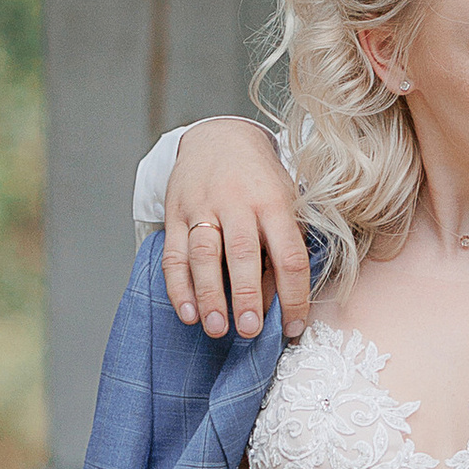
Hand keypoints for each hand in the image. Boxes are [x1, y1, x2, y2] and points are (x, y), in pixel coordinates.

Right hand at [162, 119, 310, 340]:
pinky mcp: (175, 213)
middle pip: (242, 252)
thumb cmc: (260, 180)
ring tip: (217, 329)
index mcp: (274, 201)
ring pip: (204, 254)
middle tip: (250, 331)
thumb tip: (280, 299)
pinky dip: (178, 286)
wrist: (219, 137)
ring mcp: (203, 206)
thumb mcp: (286, 200)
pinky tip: (187, 313)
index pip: (289, 254)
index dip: (294, 294)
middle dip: (246, 295)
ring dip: (209, 295)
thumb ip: (287, 243)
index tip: (294, 327)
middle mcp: (237, 202)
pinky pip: (173, 254)